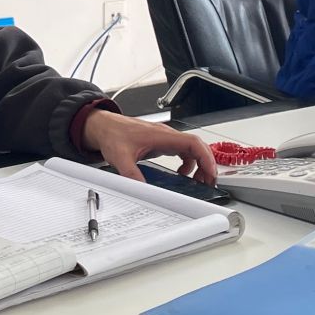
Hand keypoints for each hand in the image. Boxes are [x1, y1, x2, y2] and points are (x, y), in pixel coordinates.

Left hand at [81, 109, 218, 183]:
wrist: (103, 126)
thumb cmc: (112, 134)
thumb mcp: (120, 157)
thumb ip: (131, 174)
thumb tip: (141, 189)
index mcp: (161, 136)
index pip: (193, 143)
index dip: (206, 158)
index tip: (210, 173)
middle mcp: (167, 135)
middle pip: (197, 147)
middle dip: (206, 164)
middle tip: (208, 182)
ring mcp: (165, 138)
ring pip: (191, 149)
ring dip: (198, 165)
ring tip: (197, 181)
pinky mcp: (162, 143)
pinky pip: (183, 151)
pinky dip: (188, 163)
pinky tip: (182, 173)